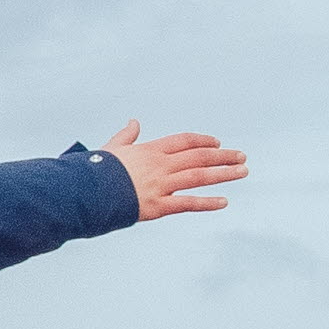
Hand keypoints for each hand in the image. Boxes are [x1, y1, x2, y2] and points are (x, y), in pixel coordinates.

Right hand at [100, 119, 243, 218]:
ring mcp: (161, 185)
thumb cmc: (94, 171)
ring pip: (199, 176)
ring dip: (223, 173)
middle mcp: (160, 165)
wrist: (85, 192)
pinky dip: (207, 203)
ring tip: (243, 172)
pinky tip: (224, 202)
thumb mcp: (111, 148)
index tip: (218, 143)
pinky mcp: (158, 206)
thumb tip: (133, 122)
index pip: (184, 141)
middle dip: (223, 156)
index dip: (203, 141)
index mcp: (150, 150)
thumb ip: (126, 136)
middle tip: (242, 157)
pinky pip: (188, 203)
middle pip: (199, 156)